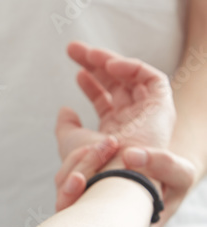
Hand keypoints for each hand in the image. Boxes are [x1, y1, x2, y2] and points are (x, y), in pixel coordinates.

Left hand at [54, 43, 194, 226]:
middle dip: (96, 64)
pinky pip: (152, 79)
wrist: (110, 177)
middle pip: (117, 85)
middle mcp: (133, 123)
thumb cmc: (89, 165)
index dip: (91, 83)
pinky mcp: (162, 109)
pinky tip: (111, 64)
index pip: (105, 101)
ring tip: (87, 53)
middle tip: (73, 49)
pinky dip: (132, 67)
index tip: (75, 71)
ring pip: (132, 78)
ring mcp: (148, 116)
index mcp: (115, 132)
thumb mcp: (70, 142)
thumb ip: (67, 126)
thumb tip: (65, 109)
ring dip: (109, 61)